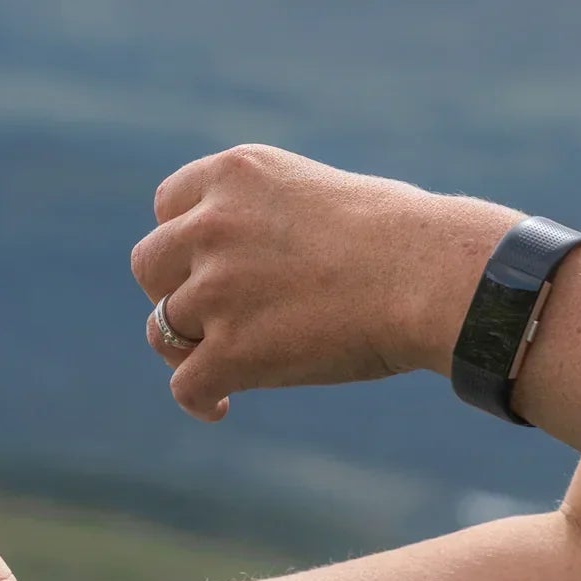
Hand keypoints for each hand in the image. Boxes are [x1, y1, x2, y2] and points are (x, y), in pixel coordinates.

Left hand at [131, 143, 513, 421]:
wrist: (431, 274)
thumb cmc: (406, 235)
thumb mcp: (318, 193)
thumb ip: (269, 215)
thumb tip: (261, 258)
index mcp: (235, 174)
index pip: (167, 204)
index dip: (182, 240)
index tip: (203, 264)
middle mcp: (212, 225)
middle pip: (149, 264)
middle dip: (172, 290)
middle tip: (209, 315)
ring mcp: (217, 289)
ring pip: (162, 328)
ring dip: (186, 348)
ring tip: (221, 363)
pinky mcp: (232, 350)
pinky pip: (185, 384)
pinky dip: (199, 399)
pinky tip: (219, 407)